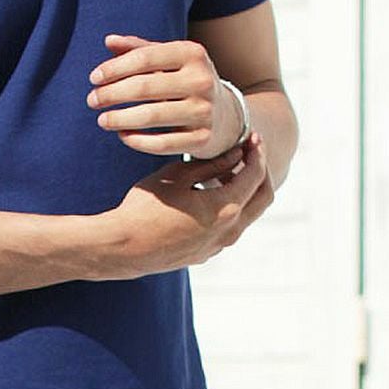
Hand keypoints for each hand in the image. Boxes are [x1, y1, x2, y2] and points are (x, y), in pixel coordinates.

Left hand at [88, 33, 244, 158]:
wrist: (226, 114)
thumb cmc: (185, 80)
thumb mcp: (169, 59)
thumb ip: (138, 48)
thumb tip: (108, 40)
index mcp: (192, 53)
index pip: (144, 58)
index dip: (114, 68)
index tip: (93, 78)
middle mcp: (202, 80)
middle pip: (144, 87)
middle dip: (111, 94)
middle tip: (92, 100)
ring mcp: (205, 111)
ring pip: (151, 117)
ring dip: (119, 119)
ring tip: (102, 120)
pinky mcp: (203, 139)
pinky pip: (162, 144)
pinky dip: (137, 141)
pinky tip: (123, 136)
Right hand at [98, 135, 272, 279]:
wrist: (124, 247)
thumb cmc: (145, 207)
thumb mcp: (176, 176)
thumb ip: (210, 164)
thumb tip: (235, 154)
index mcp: (225, 209)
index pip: (255, 175)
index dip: (257, 152)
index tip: (251, 136)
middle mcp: (230, 231)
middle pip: (264, 198)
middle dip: (262, 170)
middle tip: (251, 149)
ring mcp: (219, 245)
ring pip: (249, 213)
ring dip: (246, 189)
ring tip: (228, 167)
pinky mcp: (207, 252)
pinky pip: (230, 226)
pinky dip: (232, 205)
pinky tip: (212, 191)